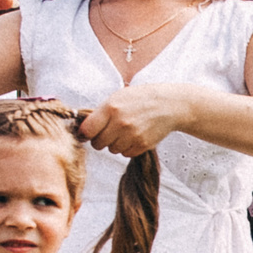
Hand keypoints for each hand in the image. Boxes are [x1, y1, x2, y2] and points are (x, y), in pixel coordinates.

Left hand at [79, 83, 209, 157]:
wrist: (169, 105)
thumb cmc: (140, 99)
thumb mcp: (117, 98)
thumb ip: (100, 113)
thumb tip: (83, 129)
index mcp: (110, 108)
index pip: (87, 130)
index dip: (86, 134)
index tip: (88, 133)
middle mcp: (120, 123)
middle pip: (98, 144)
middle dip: (101, 139)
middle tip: (110, 131)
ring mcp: (132, 135)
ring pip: (112, 150)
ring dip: (116, 143)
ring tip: (126, 131)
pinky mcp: (142, 145)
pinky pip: (126, 154)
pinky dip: (128, 148)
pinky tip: (135, 136)